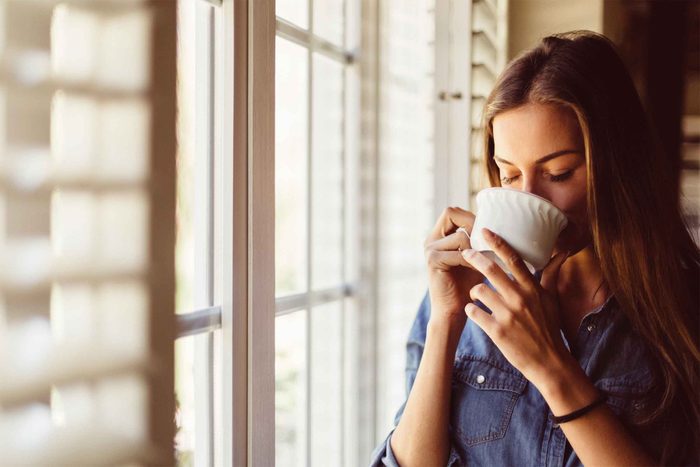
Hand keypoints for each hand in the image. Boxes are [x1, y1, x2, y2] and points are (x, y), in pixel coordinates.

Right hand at [424, 207, 484, 320]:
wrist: (454, 310)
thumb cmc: (468, 284)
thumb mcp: (476, 256)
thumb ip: (479, 240)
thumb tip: (504, 224)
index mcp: (438, 236)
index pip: (452, 212)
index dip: (469, 216)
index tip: (484, 230)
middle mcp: (431, 240)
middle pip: (450, 213)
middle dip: (471, 224)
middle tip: (485, 241)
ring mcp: (430, 249)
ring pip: (461, 236)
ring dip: (477, 248)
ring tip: (485, 261)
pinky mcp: (433, 261)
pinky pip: (459, 253)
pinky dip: (473, 261)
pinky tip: (479, 270)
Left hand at [460, 227, 570, 386]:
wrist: (549, 362)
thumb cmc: (549, 327)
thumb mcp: (551, 299)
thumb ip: (551, 274)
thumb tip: (563, 252)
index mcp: (532, 289)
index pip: (513, 259)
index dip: (497, 242)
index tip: (484, 230)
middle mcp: (520, 298)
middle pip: (490, 269)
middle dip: (474, 258)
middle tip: (465, 253)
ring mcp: (508, 315)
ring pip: (478, 290)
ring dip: (473, 291)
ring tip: (477, 296)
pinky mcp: (497, 331)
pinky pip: (473, 312)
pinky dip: (470, 310)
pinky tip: (474, 311)